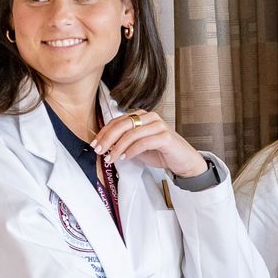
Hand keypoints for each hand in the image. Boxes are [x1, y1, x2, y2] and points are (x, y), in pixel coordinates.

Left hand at [92, 109, 208, 178]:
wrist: (183, 161)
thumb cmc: (161, 152)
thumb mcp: (138, 146)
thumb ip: (124, 143)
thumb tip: (104, 146)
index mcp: (142, 116)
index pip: (118, 121)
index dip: (104, 132)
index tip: (95, 144)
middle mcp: (150, 117)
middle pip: (123, 125)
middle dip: (108, 138)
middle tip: (99, 150)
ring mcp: (158, 125)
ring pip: (131, 134)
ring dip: (118, 147)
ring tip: (111, 158)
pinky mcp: (165, 137)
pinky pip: (143, 142)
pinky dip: (131, 151)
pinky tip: (125, 158)